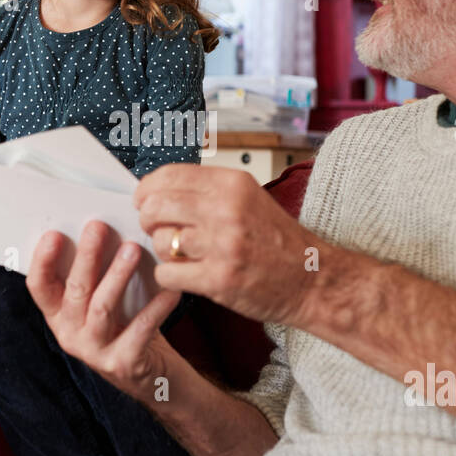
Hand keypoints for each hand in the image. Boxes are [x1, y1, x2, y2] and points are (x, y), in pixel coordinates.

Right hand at [26, 220, 181, 402]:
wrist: (154, 378)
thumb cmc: (129, 328)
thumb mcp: (105, 302)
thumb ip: (98, 275)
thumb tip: (105, 230)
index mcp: (60, 316)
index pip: (39, 287)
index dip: (43, 260)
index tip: (54, 234)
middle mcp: (70, 335)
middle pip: (74, 290)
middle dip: (86, 256)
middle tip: (98, 227)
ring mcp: (95, 352)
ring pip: (102, 307)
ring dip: (117, 275)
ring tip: (133, 249)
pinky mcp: (123, 364)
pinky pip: (140, 329)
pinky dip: (157, 307)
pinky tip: (170, 289)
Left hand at [134, 164, 321, 327]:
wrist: (313, 279)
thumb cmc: (278, 241)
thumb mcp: (248, 199)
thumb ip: (206, 192)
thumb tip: (156, 191)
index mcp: (232, 184)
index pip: (168, 175)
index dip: (146, 189)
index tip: (142, 200)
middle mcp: (226, 209)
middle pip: (156, 206)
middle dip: (147, 219)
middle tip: (157, 229)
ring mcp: (223, 245)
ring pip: (159, 240)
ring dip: (162, 250)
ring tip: (181, 255)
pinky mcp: (219, 279)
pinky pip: (167, 273)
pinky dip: (169, 276)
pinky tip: (186, 275)